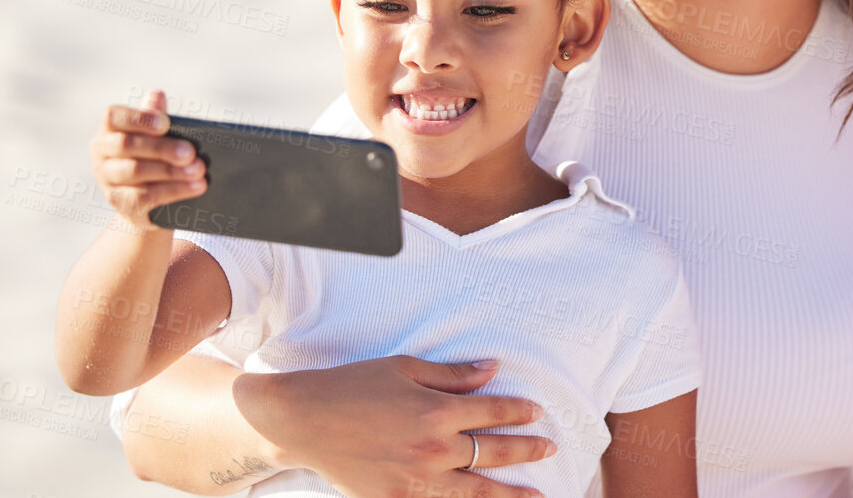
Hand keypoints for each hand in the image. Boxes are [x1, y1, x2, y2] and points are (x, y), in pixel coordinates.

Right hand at [90, 90, 205, 229]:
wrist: (148, 199)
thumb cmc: (152, 155)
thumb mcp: (155, 135)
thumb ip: (155, 116)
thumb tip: (157, 95)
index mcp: (109, 129)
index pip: (114, 117)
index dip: (139, 119)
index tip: (165, 124)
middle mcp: (101, 152)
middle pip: (127, 146)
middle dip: (161, 148)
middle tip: (191, 152)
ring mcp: (106, 179)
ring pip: (135, 171)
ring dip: (171, 171)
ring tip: (198, 170)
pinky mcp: (119, 202)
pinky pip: (144, 197)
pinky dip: (174, 191)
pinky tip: (196, 187)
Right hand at [236, 355, 555, 497]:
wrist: (303, 421)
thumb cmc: (353, 385)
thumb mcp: (405, 368)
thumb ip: (453, 374)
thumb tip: (492, 369)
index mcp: (438, 410)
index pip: (493, 411)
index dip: (518, 411)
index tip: (537, 412)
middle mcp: (434, 448)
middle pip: (493, 451)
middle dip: (526, 450)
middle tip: (550, 448)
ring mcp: (416, 480)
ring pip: (476, 490)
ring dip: (509, 492)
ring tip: (535, 494)